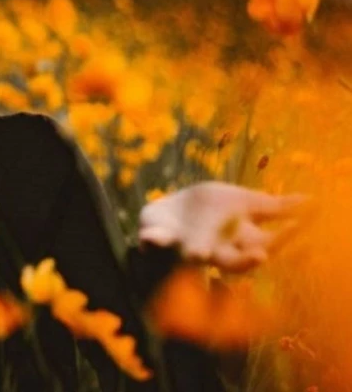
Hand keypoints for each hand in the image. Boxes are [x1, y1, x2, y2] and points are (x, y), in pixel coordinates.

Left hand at [139, 181, 305, 271]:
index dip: (283, 238)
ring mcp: (185, 246)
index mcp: (238, 241)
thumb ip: (277, 206)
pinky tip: (148, 239)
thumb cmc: (215, 210)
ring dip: (196, 254)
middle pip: (234, 262)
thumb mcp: (247, 203)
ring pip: (193, 256)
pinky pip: (154, 241)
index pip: (266, 245)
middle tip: (260, 257)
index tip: (296, 229)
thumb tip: (316, 202)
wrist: (173, 209)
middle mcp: (214, 250)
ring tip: (198, 254)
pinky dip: (152, 240)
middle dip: (245, 261)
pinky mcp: (159, 237)